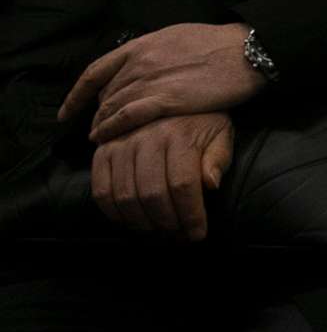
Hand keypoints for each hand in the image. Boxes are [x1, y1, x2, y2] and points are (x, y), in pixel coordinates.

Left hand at [64, 23, 265, 142]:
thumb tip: (146, 65)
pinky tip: (104, 139)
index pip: (96, 71)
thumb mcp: (179, 37)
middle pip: (104, 93)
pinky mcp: (166, 99)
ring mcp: (151, 80)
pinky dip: (111, 129)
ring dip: (100, 125)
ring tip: (98, 140)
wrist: (247, 51)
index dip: (78, 94)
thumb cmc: (220, 44)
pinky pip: (127, 117)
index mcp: (142, 45)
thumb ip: (156, 52)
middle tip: (94, 131)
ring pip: (111, 106)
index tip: (68, 111)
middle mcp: (140, 61)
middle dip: (95, 114)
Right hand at [91, 112, 234, 240]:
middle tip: (178, 235)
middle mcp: (148, 136)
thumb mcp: (220, 134)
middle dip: (168, 223)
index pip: (183, 185)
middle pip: (153, 194)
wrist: (169, 96)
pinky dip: (114, 213)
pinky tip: (132, 221)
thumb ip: (218, 159)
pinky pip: (101, 190)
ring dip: (143, 223)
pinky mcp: (102, 151)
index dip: (191, 215)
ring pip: (126, 196)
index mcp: (180, 134)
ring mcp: (121, 143)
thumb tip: (211, 185)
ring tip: (159, 231)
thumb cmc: (201, 121)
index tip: (197, 234)